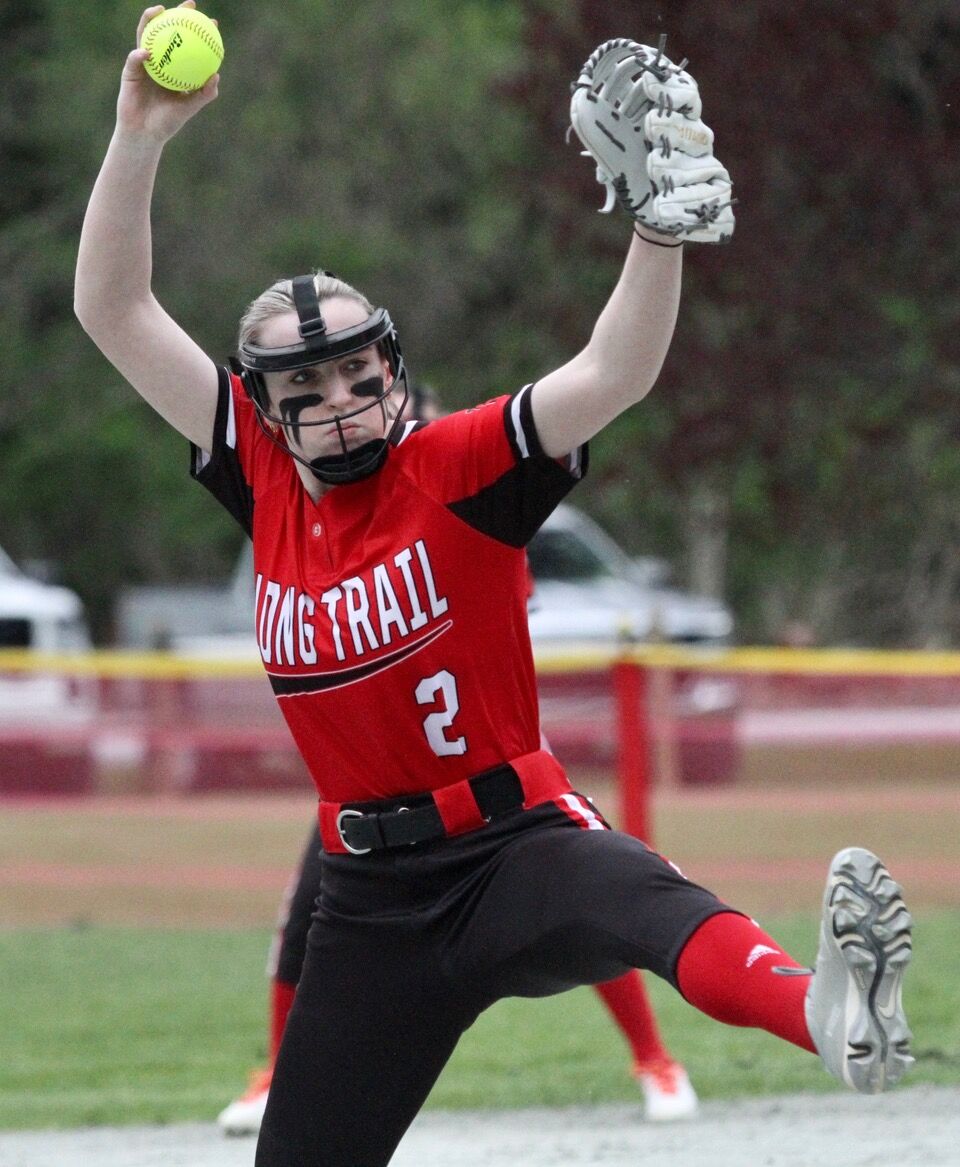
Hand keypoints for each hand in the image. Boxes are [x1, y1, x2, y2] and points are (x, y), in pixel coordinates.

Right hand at [116, 2, 218, 144]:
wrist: (144, 134)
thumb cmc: (167, 123)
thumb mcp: (189, 108)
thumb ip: (204, 94)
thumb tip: (216, 75)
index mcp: (176, 68)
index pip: (189, 45)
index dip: (199, 31)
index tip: (212, 22)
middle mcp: (161, 62)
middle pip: (168, 32)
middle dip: (178, 14)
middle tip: (190, 5)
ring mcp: (144, 64)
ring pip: (146, 36)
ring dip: (151, 20)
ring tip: (160, 11)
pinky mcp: (129, 71)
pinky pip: (134, 60)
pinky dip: (140, 55)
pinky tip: (147, 52)